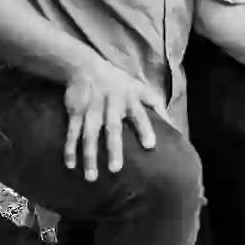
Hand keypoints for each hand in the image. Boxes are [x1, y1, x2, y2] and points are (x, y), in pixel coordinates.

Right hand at [61, 58, 176, 181]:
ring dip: (89, 155)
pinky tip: (70, 165)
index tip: (149, 145)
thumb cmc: (119, 83)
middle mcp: (111, 105)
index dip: (145, 129)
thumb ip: (156, 106)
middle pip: (112, 128)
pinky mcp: (76, 112)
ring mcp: (92, 109)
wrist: (85, 67)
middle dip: (113, 148)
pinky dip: (70, 149)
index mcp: (129, 100)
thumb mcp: (140, 88)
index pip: (139, 115)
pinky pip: (72, 132)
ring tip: (91, 177)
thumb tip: (175, 127)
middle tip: (116, 168)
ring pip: (89, 135)